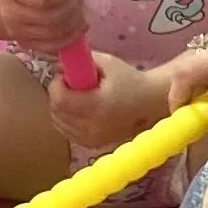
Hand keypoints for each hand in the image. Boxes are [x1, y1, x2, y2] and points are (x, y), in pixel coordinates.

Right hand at [0, 0, 89, 53]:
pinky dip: (72, 36)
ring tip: (75, 5)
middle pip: (53, 18)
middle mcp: (9, 14)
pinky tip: (76, 23)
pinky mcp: (26, 45)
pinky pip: (55, 47)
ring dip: (76, 20)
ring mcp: (17, 33)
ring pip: (57, 34)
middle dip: (73, 5)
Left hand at [45, 53, 160, 153]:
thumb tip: (60, 66)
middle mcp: (92, 128)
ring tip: (76, 96)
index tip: (64, 74)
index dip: (56, 85)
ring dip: (60, 107)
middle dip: (56, 94)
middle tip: (69, 83)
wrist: (151, 104)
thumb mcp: (108, 63)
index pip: (60, 100)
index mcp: (98, 107)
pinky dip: (66, 119)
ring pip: (58, 123)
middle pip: (56, 112)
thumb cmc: (131, 81)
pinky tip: (79, 109)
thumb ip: (82, 62)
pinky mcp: (92, 145)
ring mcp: (92, 140)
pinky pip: (67, 132)